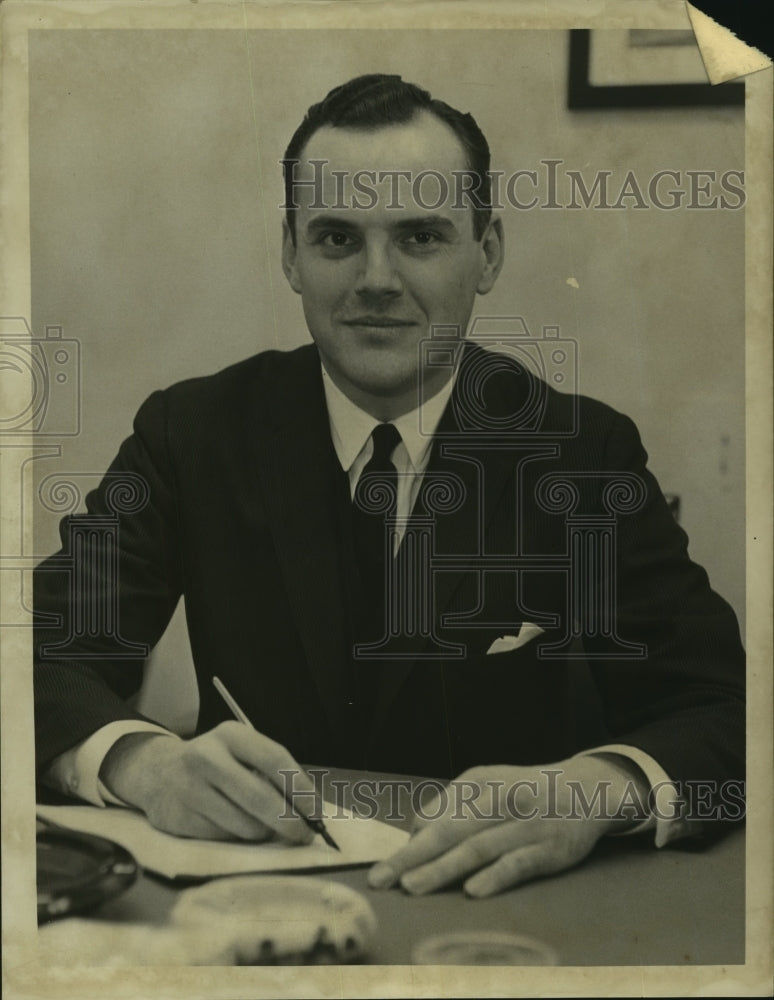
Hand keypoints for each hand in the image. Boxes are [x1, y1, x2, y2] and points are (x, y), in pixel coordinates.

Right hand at [99, 723, 318, 843]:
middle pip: (260, 798)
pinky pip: (224, 839)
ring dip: (262, 832)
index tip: (317, 811)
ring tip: (261, 825)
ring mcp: (190, 788)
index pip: (275, 760)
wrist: (158, 773)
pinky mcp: (179, 818)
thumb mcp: (241, 752)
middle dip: (289, 822)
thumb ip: (271, 773)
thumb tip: (309, 811)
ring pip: (245, 826)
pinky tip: (230, 824)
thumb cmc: (217, 764)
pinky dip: (236, 838)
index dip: (301, 789)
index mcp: (231, 734)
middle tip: (304, 834)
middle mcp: (207, 757)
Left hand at [367, 756, 648, 896]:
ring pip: (479, 849)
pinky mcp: (550, 850)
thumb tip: (417, 826)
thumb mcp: (490, 782)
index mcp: (481, 785)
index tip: (385, 866)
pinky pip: (519, 864)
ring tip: (413, 886)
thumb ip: (454, 801)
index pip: (438, 816)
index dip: (411, 843)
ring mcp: (525, 827)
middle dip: (412, 856)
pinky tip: (473, 891)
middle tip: (381, 878)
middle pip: (450, 831)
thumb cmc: (527, 789)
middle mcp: (501, 803)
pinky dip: (495, 877)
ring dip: (443, 868)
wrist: (588, 789)